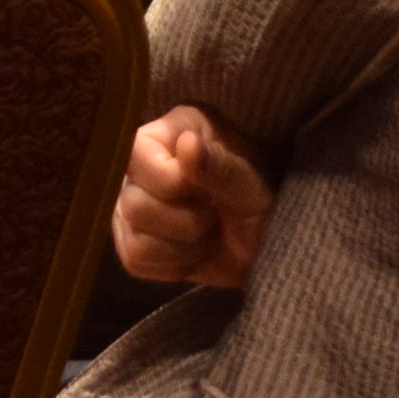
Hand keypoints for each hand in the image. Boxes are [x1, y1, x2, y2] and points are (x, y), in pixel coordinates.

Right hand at [112, 105, 272, 289]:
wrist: (267, 240)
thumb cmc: (263, 197)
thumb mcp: (251, 182)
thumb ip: (219, 165)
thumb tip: (187, 144)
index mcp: (169, 132)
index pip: (135, 153)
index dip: (167, 182)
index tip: (205, 191)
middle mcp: (142, 165)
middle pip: (132, 203)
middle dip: (185, 221)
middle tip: (214, 214)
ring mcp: (133, 202)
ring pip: (133, 237)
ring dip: (182, 246)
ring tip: (208, 233)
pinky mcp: (134, 239)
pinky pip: (135, 259)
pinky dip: (173, 265)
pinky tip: (194, 252)